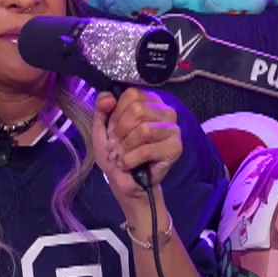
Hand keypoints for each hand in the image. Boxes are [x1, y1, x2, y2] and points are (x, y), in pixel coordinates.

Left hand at [93, 89, 182, 213]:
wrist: (126, 181)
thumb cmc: (117, 151)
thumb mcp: (103, 128)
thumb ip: (102, 109)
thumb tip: (108, 98)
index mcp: (149, 101)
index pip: (132, 95)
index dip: (116, 113)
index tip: (112, 130)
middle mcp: (165, 111)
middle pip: (138, 111)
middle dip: (120, 132)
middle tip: (114, 146)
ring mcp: (173, 129)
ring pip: (143, 130)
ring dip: (125, 147)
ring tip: (120, 156)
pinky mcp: (175, 148)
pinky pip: (147, 150)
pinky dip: (130, 159)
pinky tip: (127, 164)